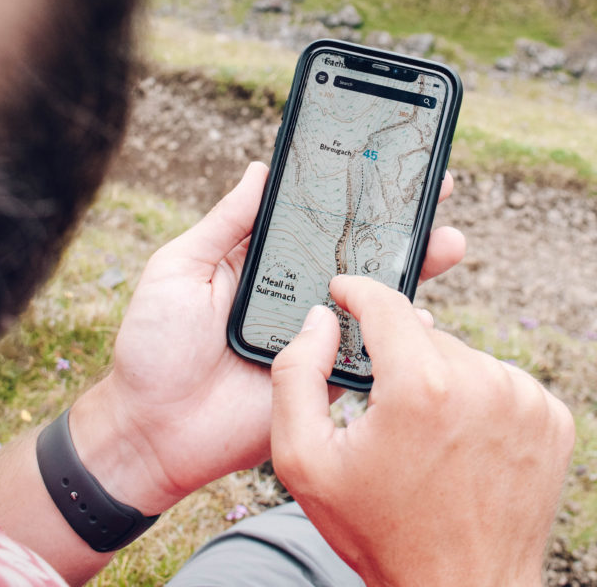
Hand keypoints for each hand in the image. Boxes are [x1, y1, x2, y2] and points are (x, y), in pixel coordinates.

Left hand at [70, 163, 464, 514]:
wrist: (149, 433)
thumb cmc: (153, 345)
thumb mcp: (180, 269)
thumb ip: (224, 223)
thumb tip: (261, 168)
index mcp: (266, 260)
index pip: (318, 219)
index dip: (352, 194)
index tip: (390, 163)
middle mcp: (297, 292)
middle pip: (358, 252)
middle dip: (400, 224)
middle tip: (438, 192)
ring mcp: (315, 334)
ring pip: (373, 298)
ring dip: (413, 270)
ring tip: (447, 241)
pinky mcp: (326, 379)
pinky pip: (370, 355)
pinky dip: (400, 338)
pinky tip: (423, 317)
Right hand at [271, 276, 575, 586]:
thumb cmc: (380, 531)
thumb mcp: (306, 462)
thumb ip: (296, 375)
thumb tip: (319, 320)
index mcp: (420, 385)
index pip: (385, 302)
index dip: (358, 290)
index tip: (344, 289)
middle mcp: (481, 380)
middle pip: (424, 334)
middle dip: (398, 359)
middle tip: (386, 410)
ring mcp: (525, 399)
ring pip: (464, 357)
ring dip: (441, 379)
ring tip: (428, 437)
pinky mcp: (552, 418)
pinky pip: (502, 382)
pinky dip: (480, 399)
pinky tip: (465, 443)